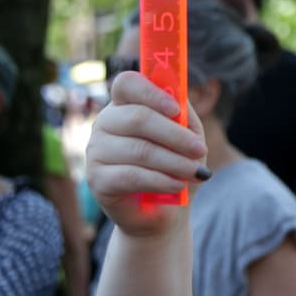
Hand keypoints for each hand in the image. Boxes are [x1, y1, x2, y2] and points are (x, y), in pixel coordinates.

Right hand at [86, 72, 207, 238]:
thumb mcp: (186, 136)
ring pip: (139, 150)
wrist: (163, 211)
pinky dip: (160, 180)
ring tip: (195, 172)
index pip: (126, 84)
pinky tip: (177, 185)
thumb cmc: (175, 166)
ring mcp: (96, 151)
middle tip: (199, 150)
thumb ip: (182, 114)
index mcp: (124, 106)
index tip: (176, 110)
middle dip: (175, 136)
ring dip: (174, 162)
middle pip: (137, 118)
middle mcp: (104, 124)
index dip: (151, 93)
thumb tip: (179, 95)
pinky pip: (131, 175)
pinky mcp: (97, 179)